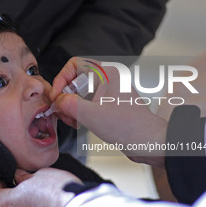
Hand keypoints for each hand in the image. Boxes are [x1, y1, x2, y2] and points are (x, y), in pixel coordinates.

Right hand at [50, 57, 166, 166]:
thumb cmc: (130, 127)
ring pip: (78, 94)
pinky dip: (78, 113)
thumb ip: (71, 104)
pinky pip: (85, 104)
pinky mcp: (105, 105)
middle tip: (62, 112)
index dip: (61, 79)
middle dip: (65, 97)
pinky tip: (78, 124)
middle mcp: (106, 80)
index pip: (74, 64)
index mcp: (107, 73)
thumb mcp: (93, 115)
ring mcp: (106, 93)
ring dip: (70, 107)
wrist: (148, 142)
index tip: (57, 96)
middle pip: (74, 80)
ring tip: (71, 121)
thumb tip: (58, 100)